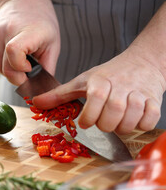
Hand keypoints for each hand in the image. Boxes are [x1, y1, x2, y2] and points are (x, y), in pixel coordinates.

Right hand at [0, 0, 59, 85]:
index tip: (30, 67)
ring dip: (8, 70)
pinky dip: (1, 62)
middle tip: (27, 71)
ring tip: (20, 61)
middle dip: (16, 76)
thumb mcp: (52, 43)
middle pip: (4, 67)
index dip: (20, 67)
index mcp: (27, 31)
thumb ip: (47, 67)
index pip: (14, 53)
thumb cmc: (41, 21)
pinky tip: (11, 55)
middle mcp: (7, 31)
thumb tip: (42, 88)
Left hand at [32, 47, 165, 134]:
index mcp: (99, 82)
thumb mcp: (81, 82)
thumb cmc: (108, 75)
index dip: (88, 118)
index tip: (85, 122)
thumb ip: (59, 95)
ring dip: (122, 127)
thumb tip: (35, 103)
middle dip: (104, 125)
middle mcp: (120, 87)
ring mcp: (139, 94)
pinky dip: (141, 124)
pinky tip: (134, 117)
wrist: (142, 62)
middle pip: (112, 117)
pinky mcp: (154, 100)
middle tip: (103, 121)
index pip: (94, 104)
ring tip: (117, 120)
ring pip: (130, 122)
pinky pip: (149, 121)